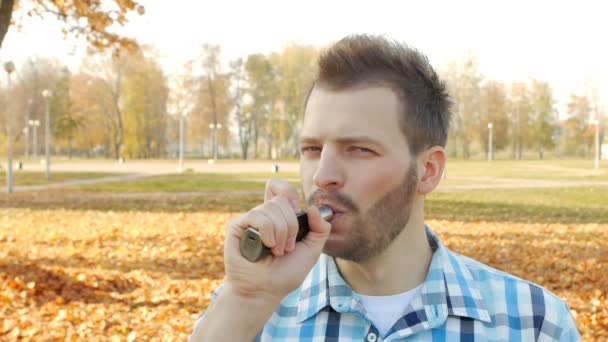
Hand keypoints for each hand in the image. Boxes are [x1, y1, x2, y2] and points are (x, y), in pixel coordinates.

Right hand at [223, 179, 331, 300]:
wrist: (265, 291)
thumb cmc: (286, 273)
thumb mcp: (311, 250)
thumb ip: (320, 229)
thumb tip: (312, 207)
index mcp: (279, 216)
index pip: (280, 188)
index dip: (289, 193)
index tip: (297, 211)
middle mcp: (263, 215)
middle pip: (280, 200)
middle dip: (291, 226)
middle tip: (287, 247)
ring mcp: (249, 220)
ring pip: (271, 208)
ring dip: (280, 234)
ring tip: (276, 251)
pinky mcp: (237, 226)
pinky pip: (257, 216)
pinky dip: (268, 233)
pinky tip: (266, 247)